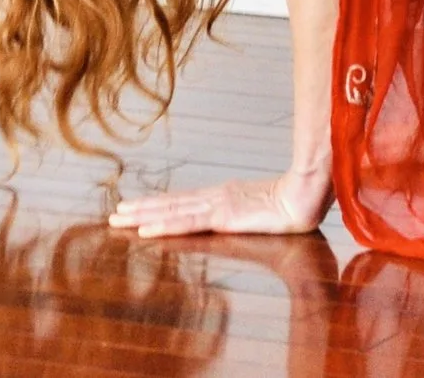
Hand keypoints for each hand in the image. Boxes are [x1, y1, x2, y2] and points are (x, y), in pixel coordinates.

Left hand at [110, 166, 333, 236]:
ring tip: (119, 219)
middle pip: (171, 203)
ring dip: (142, 215)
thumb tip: (253, 213)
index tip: (136, 207)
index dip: (158, 204)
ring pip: (171, 211)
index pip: (184, 201)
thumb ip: (255, 211)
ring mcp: (217, 205)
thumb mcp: (267, 210)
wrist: (308, 193)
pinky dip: (163, 224)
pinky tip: (144, 229)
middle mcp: (215, 197)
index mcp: (224, 196)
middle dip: (141, 208)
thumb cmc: (296, 201)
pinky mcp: (222, 216)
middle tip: (114, 213)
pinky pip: (187, 223)